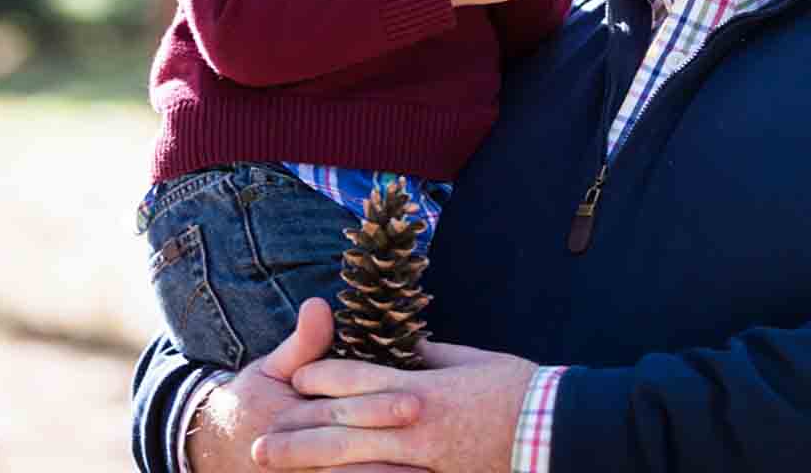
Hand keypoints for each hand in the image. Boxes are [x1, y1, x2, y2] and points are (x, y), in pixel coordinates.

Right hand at [185, 299, 423, 471]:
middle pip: (348, 450)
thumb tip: (318, 304)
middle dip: (391, 444)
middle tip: (433, 435)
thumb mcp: (271, 367)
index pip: (337, 411)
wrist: (216, 448)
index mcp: (288, 417)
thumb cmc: (255, 399)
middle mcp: (293, 454)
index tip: (416, 400)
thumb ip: (302, 343)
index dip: (376, 406)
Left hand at [251, 342, 535, 471]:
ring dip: (313, 465)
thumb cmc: (517, 389)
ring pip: (354, 462)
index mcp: (421, 385)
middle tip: (257, 447)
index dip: (320, 376)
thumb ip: (434, 356)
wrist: (553, 429)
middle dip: (296, 436)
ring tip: (278, 469)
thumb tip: (407, 349)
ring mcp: (421, 458)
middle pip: (341, 426)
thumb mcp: (473, 360)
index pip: (357, 377)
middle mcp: (412, 422)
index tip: (295, 377)